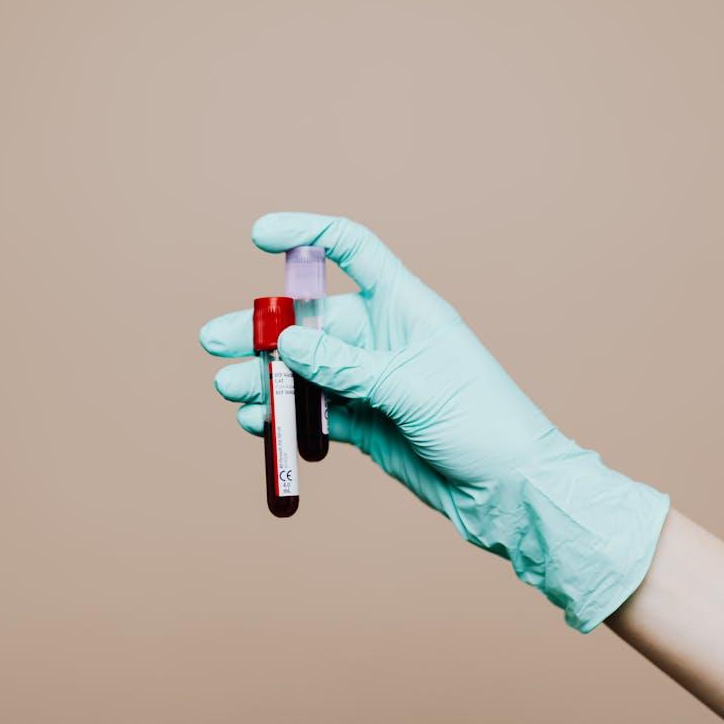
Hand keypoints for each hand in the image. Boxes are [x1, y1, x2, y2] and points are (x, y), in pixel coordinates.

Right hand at [200, 212, 668, 630]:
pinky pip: (314, 411)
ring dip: (266, 377)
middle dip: (262, 329)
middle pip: (310, 320)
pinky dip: (285, 417)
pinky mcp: (365, 423)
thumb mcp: (411, 386)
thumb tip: (287, 342)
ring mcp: (370, 381)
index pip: (351, 250)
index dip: (306, 235)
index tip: (258, 235)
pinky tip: (259, 424)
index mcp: (404, 307)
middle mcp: (382, 338)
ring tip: (231, 389)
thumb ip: (346, 365)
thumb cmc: (482, 423)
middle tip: (215, 341)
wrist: (508, 488)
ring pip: (304, 369)